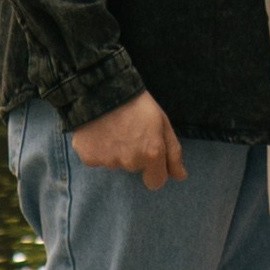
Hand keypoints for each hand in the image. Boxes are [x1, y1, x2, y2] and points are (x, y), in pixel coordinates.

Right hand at [72, 91, 187, 188]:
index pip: (156, 182)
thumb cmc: (136, 102)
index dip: (154, 169)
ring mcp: (109, 162)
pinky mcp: (89, 158)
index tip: (148, 153)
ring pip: (116, 163)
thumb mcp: (162, 122)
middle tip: (129, 130)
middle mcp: (131, 162)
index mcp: (152, 154)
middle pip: (135, 168)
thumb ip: (173, 152)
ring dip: (116, 150)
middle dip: (134, 154)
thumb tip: (180, 176)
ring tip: (113, 127)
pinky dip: (98, 148)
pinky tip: (98, 131)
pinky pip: (97, 159)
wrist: (101, 88)